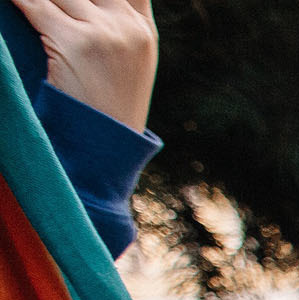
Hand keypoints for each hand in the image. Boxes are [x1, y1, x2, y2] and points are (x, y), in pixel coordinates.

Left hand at [14, 0, 156, 129]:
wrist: (105, 146)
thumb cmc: (109, 106)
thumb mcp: (129, 61)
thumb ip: (118, 23)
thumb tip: (83, 5)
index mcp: (144, 29)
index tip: (76, 2)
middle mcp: (128, 26)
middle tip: (51, 9)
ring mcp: (104, 33)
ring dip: (43, 2)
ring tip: (32, 11)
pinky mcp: (75, 42)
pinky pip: (35, 4)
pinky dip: (19, 3)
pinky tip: (13, 6)